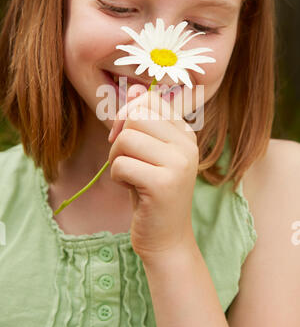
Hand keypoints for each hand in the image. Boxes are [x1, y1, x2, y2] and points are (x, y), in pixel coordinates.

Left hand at [108, 85, 198, 261]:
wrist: (166, 238)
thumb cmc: (151, 191)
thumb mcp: (148, 152)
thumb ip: (142, 120)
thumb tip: (135, 89)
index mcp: (185, 133)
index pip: (149, 99)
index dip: (127, 113)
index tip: (123, 135)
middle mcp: (188, 145)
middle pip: (136, 116)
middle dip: (119, 137)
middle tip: (124, 159)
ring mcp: (179, 164)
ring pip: (126, 138)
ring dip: (116, 157)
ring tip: (128, 174)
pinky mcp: (164, 184)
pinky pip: (121, 165)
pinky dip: (117, 177)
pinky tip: (131, 188)